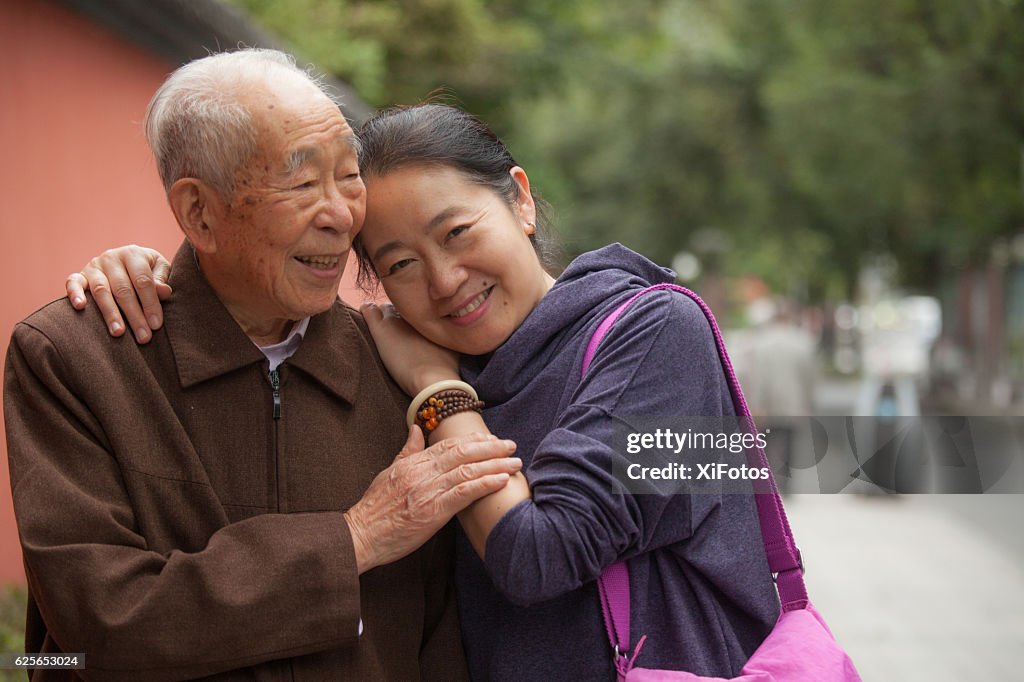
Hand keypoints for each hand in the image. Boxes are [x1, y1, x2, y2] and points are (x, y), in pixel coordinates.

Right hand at [65, 245, 171, 343]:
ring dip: (110, 313)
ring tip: (118, 333)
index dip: (151, 304)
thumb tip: (164, 292)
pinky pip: (73, 282)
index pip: (143, 281)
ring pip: (101, 291)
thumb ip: (162, 280)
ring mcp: (94, 266)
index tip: (156, 325)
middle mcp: (112, 257)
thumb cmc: (149, 270)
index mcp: (134, 254)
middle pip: (123, 289)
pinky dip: (75, 293)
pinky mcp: (80, 275)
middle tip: (143, 337)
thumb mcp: (160, 270)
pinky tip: (80, 307)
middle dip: (134, 315)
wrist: (129, 262)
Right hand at [343, 426, 520, 572]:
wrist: (361, 535)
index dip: (472, 439)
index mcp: (413, 463)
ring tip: (515, 463)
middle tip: (511, 445)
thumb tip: (417, 429)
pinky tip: (502, 480)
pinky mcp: (433, 511)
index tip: (490, 437)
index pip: (448, 444)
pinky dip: (485, 484)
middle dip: (491, 447)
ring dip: (495, 465)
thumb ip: (407, 451)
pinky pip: (464, 493)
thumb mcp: (389, 472)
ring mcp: (428, 491)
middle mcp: (422, 473)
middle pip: (463, 453)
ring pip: (468, 470)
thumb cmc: (374, 508)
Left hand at [361, 302, 459, 394]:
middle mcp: (414, 313)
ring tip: (382, 321)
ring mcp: (396, 320)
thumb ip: (447, 334)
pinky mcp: (381, 330)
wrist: (433, 380)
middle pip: (403, 307)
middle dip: (401, 313)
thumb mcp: (452, 345)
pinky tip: (366, 311)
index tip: (414, 323)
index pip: (418, 308)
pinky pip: (369, 311)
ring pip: (386, 308)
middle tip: (399, 326)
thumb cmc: (446, 368)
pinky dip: (367, 310)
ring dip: (384, 314)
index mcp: (431, 315)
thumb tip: (446, 334)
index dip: (416, 315)